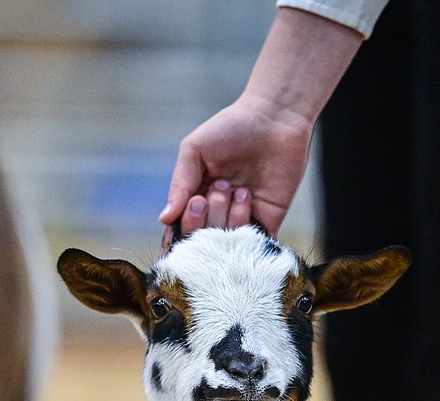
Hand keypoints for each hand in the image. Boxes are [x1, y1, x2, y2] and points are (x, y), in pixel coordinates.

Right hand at [159, 94, 312, 236]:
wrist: (274, 117)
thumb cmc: (231, 127)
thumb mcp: (195, 150)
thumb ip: (180, 184)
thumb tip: (165, 219)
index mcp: (197, 196)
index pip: (184, 226)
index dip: (186, 223)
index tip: (196, 202)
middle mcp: (219, 211)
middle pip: (204, 238)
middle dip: (208, 218)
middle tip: (218, 189)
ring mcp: (244, 217)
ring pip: (228, 242)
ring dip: (230, 217)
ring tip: (239, 189)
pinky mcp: (269, 218)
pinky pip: (255, 242)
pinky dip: (250, 233)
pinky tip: (248, 200)